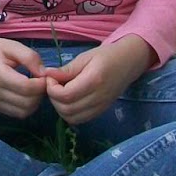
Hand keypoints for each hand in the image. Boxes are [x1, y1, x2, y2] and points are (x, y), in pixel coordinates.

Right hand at [0, 22, 49, 118]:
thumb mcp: (13, 46)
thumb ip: (30, 57)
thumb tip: (44, 74)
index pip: (26, 87)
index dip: (41, 84)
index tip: (45, 75)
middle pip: (27, 102)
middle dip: (40, 93)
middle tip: (41, 82)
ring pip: (24, 112)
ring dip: (35, 102)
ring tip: (35, 88)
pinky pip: (18, 114)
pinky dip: (27, 107)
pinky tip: (27, 94)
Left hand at [37, 36, 153, 125]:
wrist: (129, 62)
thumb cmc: (106, 56)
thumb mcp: (85, 57)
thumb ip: (66, 69)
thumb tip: (46, 74)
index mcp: (94, 80)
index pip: (66, 95)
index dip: (52, 89)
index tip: (51, 78)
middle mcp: (98, 97)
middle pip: (67, 109)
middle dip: (54, 98)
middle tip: (54, 85)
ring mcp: (101, 107)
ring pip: (72, 118)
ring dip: (60, 107)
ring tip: (61, 92)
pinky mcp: (101, 111)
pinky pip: (80, 119)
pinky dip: (70, 113)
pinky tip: (69, 99)